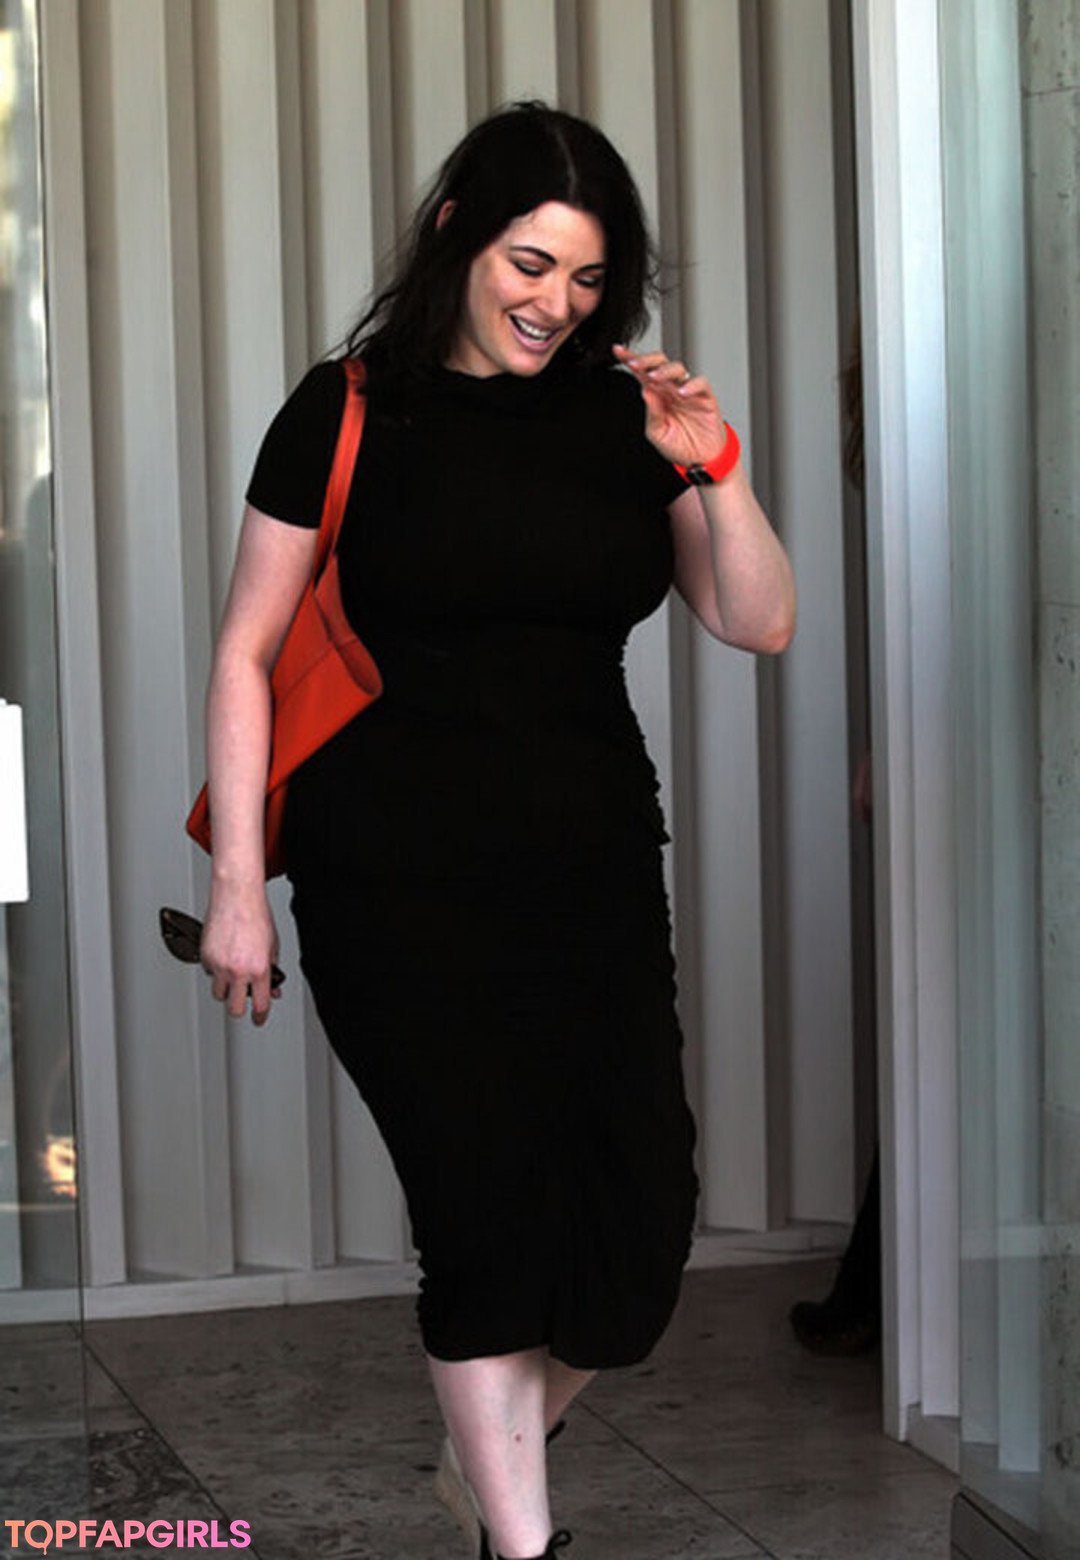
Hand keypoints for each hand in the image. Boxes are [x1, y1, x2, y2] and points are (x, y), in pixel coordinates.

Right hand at [200, 883, 280, 1025]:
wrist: (237, 896)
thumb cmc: (257, 916)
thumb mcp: (273, 946)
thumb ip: (272, 970)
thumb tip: (272, 988)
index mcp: (259, 969)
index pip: (260, 1005)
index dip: (260, 1016)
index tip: (259, 1019)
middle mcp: (238, 970)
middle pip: (234, 1009)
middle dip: (239, 1008)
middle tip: (243, 1000)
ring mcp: (220, 965)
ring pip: (219, 993)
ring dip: (226, 989)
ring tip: (234, 973)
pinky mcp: (206, 957)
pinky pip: (210, 973)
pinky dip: (216, 970)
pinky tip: (224, 955)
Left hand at [613, 344, 730, 469]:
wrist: (700, 460)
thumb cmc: (678, 445)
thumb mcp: (657, 433)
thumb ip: (652, 413)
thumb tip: (645, 392)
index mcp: (657, 395)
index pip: (642, 373)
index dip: (630, 360)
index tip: (618, 351)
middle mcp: (671, 389)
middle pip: (659, 363)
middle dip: (646, 360)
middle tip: (634, 363)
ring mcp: (689, 391)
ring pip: (678, 369)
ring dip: (665, 370)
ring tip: (655, 377)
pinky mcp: (706, 398)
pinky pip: (701, 384)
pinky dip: (692, 385)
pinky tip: (682, 392)